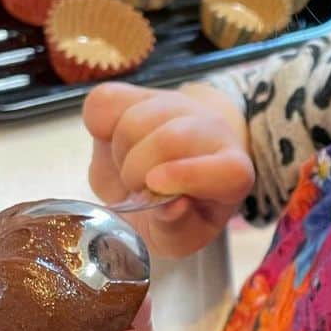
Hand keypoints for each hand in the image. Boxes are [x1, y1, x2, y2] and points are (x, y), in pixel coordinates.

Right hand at [83, 82, 254, 258]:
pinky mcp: (139, 93)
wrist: (168, 170)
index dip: (193, 175)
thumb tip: (172, 208)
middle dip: (138, 171)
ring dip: (119, 154)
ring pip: (136, 119)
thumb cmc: (178, 210)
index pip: (229, 169)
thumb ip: (176, 228)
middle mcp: (213, 131)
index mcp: (233, 174)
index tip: (155, 184)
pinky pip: (106, 102)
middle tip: (135, 190)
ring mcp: (177, 105)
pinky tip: (113, 145)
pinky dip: (98, 128)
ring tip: (128, 171)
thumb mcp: (180, 236)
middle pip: (172, 138)